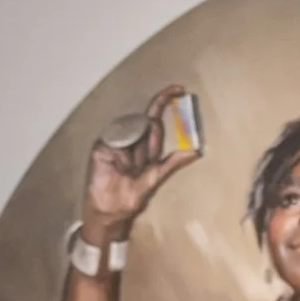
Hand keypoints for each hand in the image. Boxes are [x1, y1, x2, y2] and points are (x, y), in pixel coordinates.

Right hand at [80, 84, 201, 241]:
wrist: (111, 211)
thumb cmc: (131, 196)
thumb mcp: (157, 177)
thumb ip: (174, 162)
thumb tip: (197, 151)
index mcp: (145, 144)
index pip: (155, 117)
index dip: (165, 100)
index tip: (179, 89)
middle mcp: (131, 139)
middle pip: (145, 124)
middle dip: (150, 142)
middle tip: (143, 166)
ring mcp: (116, 141)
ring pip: (132, 134)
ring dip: (135, 157)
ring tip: (128, 173)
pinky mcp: (102, 147)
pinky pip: (118, 146)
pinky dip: (122, 160)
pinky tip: (118, 170)